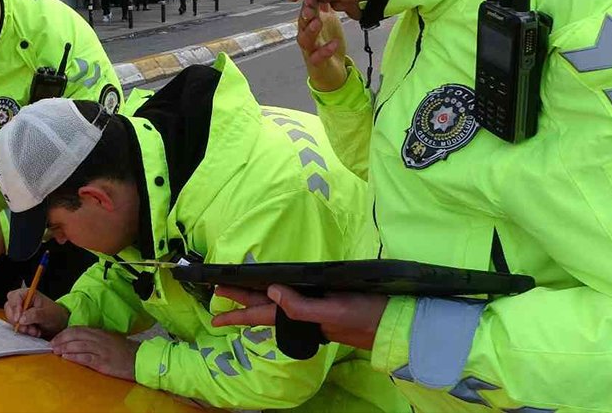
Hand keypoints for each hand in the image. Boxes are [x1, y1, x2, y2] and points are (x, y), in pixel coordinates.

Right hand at [4, 288, 69, 338]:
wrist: (59, 324)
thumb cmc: (55, 315)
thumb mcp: (47, 314)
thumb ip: (35, 315)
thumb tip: (21, 318)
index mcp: (28, 294)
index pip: (14, 297)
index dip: (15, 307)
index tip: (18, 319)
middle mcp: (22, 301)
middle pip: (9, 308)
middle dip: (17, 320)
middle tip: (27, 327)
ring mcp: (20, 311)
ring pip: (12, 319)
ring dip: (22, 327)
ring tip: (34, 330)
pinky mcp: (20, 321)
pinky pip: (16, 327)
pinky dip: (23, 331)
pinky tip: (33, 332)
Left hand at [51, 327, 138, 380]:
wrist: (140, 359)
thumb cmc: (124, 350)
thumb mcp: (109, 339)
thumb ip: (95, 338)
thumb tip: (78, 340)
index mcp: (99, 332)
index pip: (77, 329)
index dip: (64, 333)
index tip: (55, 338)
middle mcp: (98, 339)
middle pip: (75, 335)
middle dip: (61, 339)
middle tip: (51, 345)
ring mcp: (101, 350)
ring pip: (78, 345)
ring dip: (65, 348)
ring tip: (55, 351)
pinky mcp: (103, 361)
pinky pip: (86, 357)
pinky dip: (75, 357)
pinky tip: (67, 357)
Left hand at [211, 285, 387, 350]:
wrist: (397, 323)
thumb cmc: (364, 317)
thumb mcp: (332, 313)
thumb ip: (300, 307)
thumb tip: (271, 291)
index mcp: (299, 318)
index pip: (260, 315)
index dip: (237, 313)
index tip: (215, 316)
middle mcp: (302, 314)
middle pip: (264, 306)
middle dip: (240, 299)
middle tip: (217, 291)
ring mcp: (313, 308)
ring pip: (277, 302)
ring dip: (257, 297)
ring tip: (239, 291)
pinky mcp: (326, 300)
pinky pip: (295, 297)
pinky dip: (282, 293)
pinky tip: (278, 288)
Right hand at [296, 0, 348, 92]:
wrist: (334, 72)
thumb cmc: (328, 46)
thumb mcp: (329, 24)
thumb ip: (326, 9)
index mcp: (309, 27)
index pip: (306, 13)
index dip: (308, 4)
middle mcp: (306, 38)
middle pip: (302, 24)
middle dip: (305, 14)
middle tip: (309, 5)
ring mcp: (309, 51)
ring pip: (305, 40)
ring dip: (310, 31)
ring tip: (317, 22)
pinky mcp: (315, 64)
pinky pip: (317, 58)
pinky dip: (325, 51)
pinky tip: (334, 44)